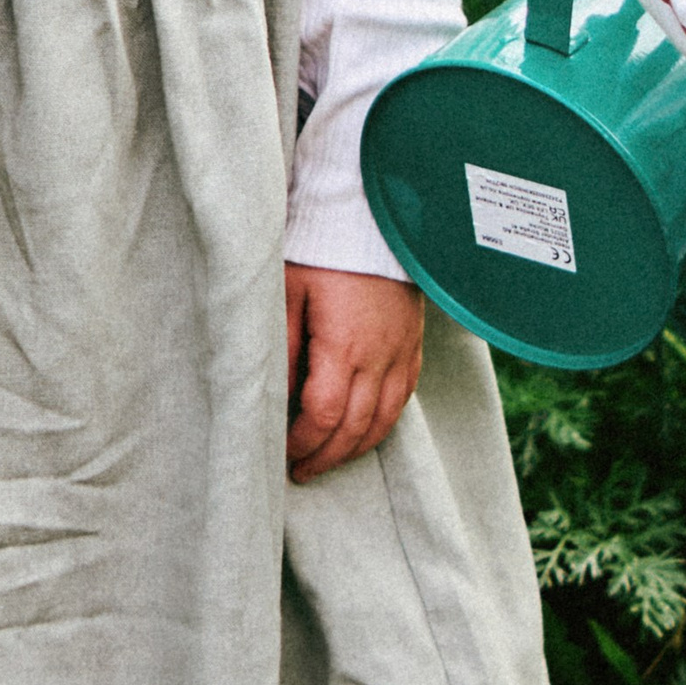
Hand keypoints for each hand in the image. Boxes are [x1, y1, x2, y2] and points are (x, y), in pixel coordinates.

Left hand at [285, 265, 423, 482]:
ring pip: (385, 418)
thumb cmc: (321, 248)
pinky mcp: (413, 342)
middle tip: (302, 471)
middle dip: (326, 456)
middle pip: (356, 427)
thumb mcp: (288, 292)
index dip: (303, 443)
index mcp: (343, 345)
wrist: (370, 213)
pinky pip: (404, 396)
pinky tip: (365, 428)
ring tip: (330, 458)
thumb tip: (272, 398)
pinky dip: (383, 421)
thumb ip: (282, 348)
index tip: (284, 453)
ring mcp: (402, 350)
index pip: (324, 416)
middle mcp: (379, 355)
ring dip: (356, 447)